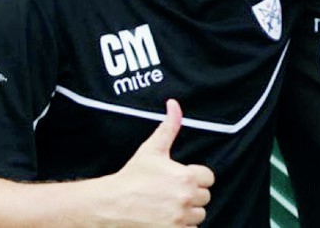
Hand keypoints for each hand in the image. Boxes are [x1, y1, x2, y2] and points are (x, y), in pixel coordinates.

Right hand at [100, 99, 214, 226]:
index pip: (209, 178)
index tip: (182, 179)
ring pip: (198, 216)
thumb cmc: (132, 177)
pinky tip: (167, 219)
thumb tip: (174, 104)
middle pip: (204, 198)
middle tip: (172, 193)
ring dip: (187, 213)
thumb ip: (169, 126)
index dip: (195, 177)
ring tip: (169, 206)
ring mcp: (179, 219)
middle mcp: (185, 198)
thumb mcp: (152, 149)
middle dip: (192, 195)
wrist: (110, 205)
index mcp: (186, 176)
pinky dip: (181, 227)